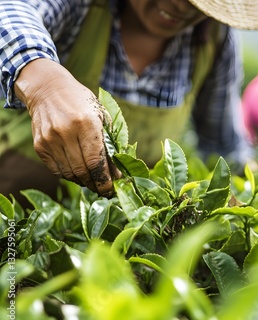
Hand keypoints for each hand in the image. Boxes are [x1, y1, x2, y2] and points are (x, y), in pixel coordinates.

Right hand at [14, 59, 118, 195]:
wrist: (48, 89)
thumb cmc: (81, 103)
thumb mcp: (101, 116)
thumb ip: (110, 143)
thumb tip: (116, 173)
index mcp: (86, 123)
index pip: (96, 161)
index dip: (104, 179)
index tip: (112, 189)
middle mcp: (66, 132)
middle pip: (82, 171)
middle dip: (95, 184)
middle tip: (104, 190)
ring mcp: (50, 139)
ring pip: (69, 173)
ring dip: (83, 182)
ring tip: (93, 183)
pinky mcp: (39, 145)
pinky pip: (56, 170)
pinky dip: (69, 176)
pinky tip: (78, 174)